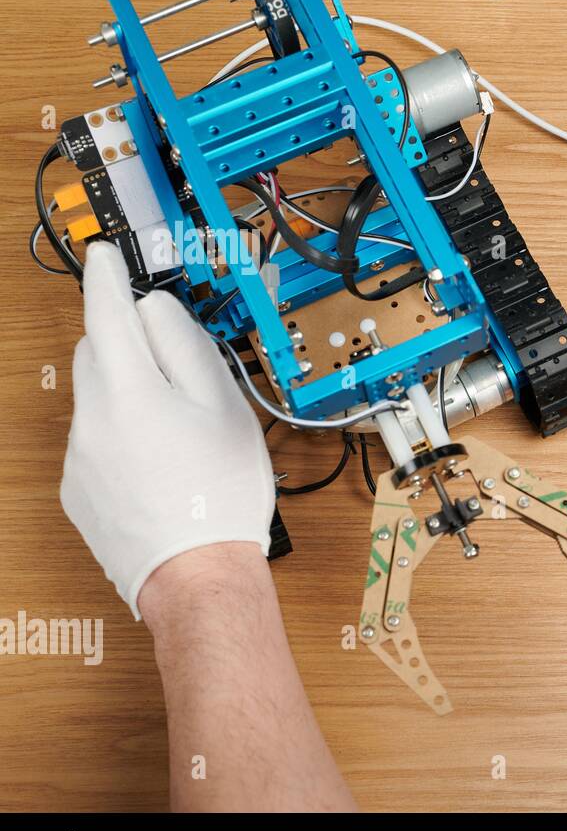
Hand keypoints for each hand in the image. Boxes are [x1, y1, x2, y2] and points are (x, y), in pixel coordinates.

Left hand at [60, 243, 274, 618]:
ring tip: (180, 431)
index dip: (106, 278)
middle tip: (173, 359)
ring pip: (98, 401)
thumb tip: (157, 312)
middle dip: (126, 343)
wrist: (196, 575)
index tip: (103, 255)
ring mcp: (79, 458)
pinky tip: (162, 465)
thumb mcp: (224, 407)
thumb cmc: (219, 494)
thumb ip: (188, 348)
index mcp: (128, 390)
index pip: (105, 313)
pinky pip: (96, 442)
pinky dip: (122, 437)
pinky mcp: (78, 490)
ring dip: (129, 396)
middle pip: (97, 354)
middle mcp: (91, 420)